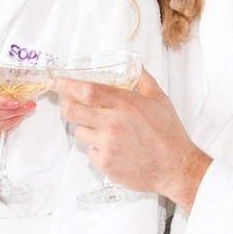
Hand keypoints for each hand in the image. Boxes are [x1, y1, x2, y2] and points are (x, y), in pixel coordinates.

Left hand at [53, 70, 210, 208]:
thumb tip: (136, 66)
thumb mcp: (159, 100)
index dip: (67, 85)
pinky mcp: (106, 164)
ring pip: (80, 132)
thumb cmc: (169, 134)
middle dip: (66, 106)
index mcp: (125, 104)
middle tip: (70, 105)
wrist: (176, 167)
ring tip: (107, 132)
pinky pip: (90, 152)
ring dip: (87, 129)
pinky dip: (98, 149)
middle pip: (72, 111)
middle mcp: (112, 124)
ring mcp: (107, 145)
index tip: (56, 82)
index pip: (87, 90)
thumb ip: (143, 80)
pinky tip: (114, 149)